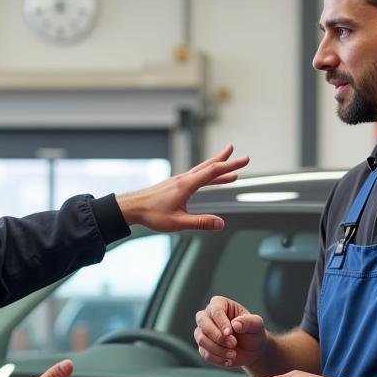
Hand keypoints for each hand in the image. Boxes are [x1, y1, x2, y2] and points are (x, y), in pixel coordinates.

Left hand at [115, 145, 248, 232]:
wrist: (133, 207)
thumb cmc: (152, 214)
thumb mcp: (178, 222)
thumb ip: (201, 222)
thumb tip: (220, 223)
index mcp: (187, 185)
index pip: (213, 172)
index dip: (230, 165)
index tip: (244, 160)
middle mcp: (184, 179)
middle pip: (208, 166)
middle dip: (225, 160)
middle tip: (237, 152)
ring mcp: (179, 180)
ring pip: (202, 171)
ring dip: (217, 168)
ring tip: (231, 170)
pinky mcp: (175, 185)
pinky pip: (196, 177)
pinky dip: (207, 177)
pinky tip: (210, 181)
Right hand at [194, 295, 268, 368]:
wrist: (252, 349)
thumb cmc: (253, 332)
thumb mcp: (257, 325)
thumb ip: (249, 321)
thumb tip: (235, 324)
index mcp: (220, 304)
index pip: (215, 309)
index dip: (221, 322)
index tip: (230, 333)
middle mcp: (208, 315)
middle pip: (202, 322)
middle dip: (217, 336)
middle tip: (233, 344)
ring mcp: (203, 331)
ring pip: (201, 339)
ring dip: (218, 349)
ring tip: (233, 354)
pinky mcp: (203, 346)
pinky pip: (204, 353)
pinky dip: (217, 359)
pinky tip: (229, 360)